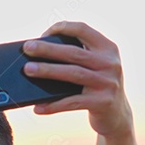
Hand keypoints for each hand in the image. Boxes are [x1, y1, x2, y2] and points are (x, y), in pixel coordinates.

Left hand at [23, 21, 132, 138]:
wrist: (117, 116)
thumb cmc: (96, 86)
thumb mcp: (94, 67)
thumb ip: (76, 58)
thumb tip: (37, 56)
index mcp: (108, 48)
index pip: (83, 29)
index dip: (62, 28)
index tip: (43, 34)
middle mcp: (110, 63)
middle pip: (74, 53)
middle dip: (48, 49)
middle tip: (27, 48)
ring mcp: (108, 83)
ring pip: (73, 74)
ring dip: (48, 71)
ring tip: (28, 70)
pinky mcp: (102, 102)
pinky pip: (72, 102)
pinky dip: (53, 105)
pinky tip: (38, 107)